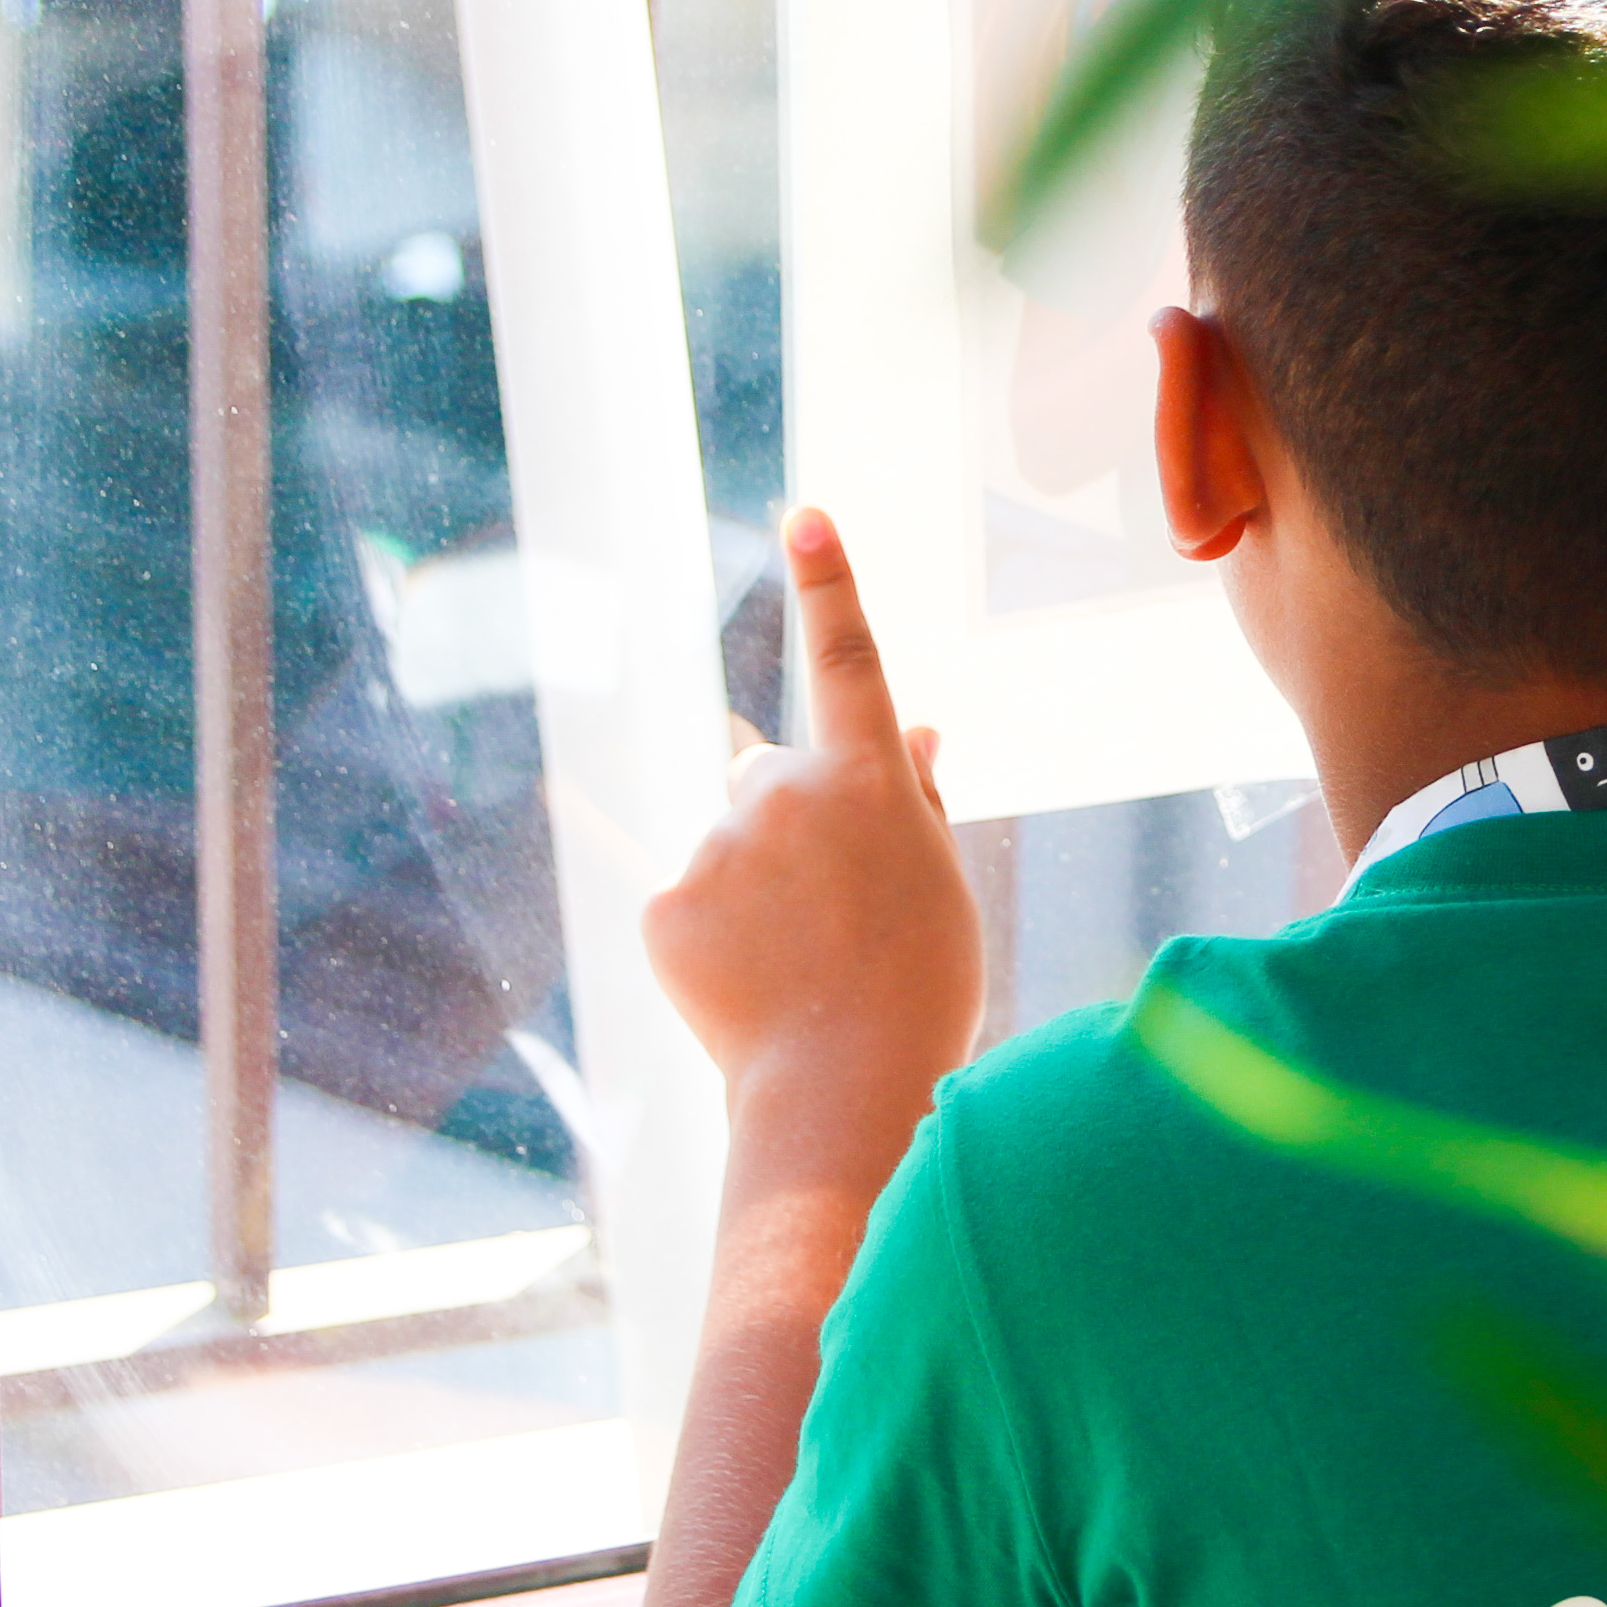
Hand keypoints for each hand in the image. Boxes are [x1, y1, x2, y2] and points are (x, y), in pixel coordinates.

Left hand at [645, 511, 980, 1111]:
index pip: (846, 658)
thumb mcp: (940, 882)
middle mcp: (785, 791)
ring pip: (726, 844)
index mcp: (870, 778)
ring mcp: (718, 844)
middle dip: (786, 819)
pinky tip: (750, 985)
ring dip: (752, 885)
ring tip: (795, 966)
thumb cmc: (917, 989)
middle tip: (828, 910)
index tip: (804, 514)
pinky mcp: (665, 901)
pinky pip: (684, 900)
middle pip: (765, 774)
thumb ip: (919, 794)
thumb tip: (926, 723)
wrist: (842, 1092)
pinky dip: (710, 936)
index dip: (829, 582)